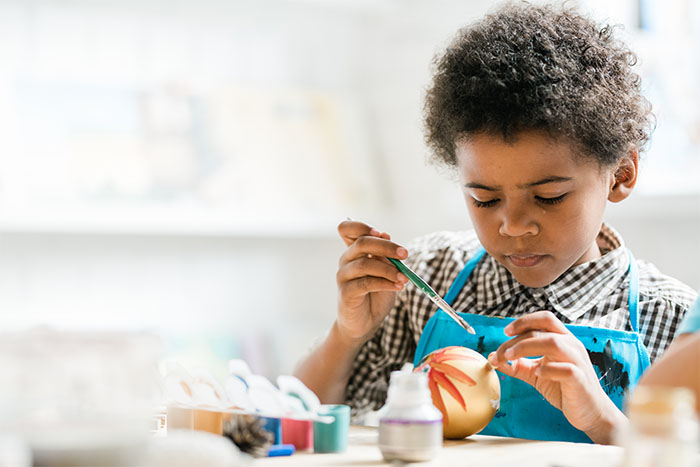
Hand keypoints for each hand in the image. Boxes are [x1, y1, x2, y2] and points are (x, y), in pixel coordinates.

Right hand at [335, 220, 407, 344]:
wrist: (365, 323)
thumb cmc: (375, 295)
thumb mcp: (385, 271)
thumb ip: (385, 255)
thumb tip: (385, 234)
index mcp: (354, 251)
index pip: (347, 228)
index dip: (362, 226)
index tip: (381, 233)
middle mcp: (346, 260)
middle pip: (362, 242)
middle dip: (387, 246)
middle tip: (405, 254)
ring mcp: (343, 276)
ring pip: (365, 263)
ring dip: (389, 269)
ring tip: (404, 278)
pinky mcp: (346, 292)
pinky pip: (366, 283)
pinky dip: (385, 283)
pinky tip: (398, 287)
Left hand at [487, 311, 625, 443]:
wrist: (590, 413)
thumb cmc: (564, 389)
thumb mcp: (537, 374)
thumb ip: (518, 365)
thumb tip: (493, 358)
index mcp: (563, 340)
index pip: (545, 319)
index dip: (524, 321)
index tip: (506, 332)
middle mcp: (572, 346)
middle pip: (544, 328)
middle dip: (517, 338)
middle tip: (501, 352)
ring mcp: (578, 361)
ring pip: (553, 342)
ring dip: (526, 347)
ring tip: (510, 358)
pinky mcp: (580, 379)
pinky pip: (565, 368)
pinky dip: (548, 369)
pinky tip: (537, 374)